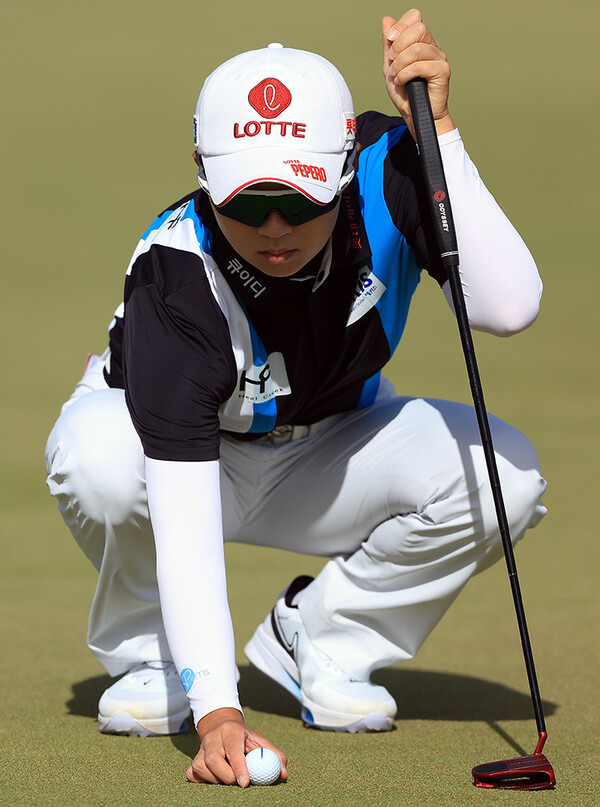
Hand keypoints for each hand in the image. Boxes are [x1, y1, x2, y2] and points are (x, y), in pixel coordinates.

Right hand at [186, 707, 287, 786]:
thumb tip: (283, 773)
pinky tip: (215, 778)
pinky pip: (192, 775)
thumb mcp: (259, 741)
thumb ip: (274, 755)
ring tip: (228, 778)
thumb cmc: (244, 738)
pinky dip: (204, 782)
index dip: (238, 766)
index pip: (233, 748)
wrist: (221, 727)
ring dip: (216, 780)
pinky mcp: (193, 760)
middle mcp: (213, 738)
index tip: (245, 783)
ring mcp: (200, 749)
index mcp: (231, 731)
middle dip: (225, 776)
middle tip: (237, 784)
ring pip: (201, 768)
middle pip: (213, 759)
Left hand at [382, 9, 454, 138]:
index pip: (415, 18)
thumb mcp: (390, 66)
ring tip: (396, 75)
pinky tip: (401, 81)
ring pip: (418, 48)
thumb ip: (388, 44)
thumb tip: (387, 20)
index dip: (400, 25)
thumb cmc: (405, 93)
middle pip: (418, 28)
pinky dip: (406, 73)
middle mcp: (432, 47)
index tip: (389, 40)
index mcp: (421, 42)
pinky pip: (421, 65)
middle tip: (392, 60)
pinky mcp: (442, 71)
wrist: (414, 115)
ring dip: (400, 63)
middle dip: (399, 44)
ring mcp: (439, 58)